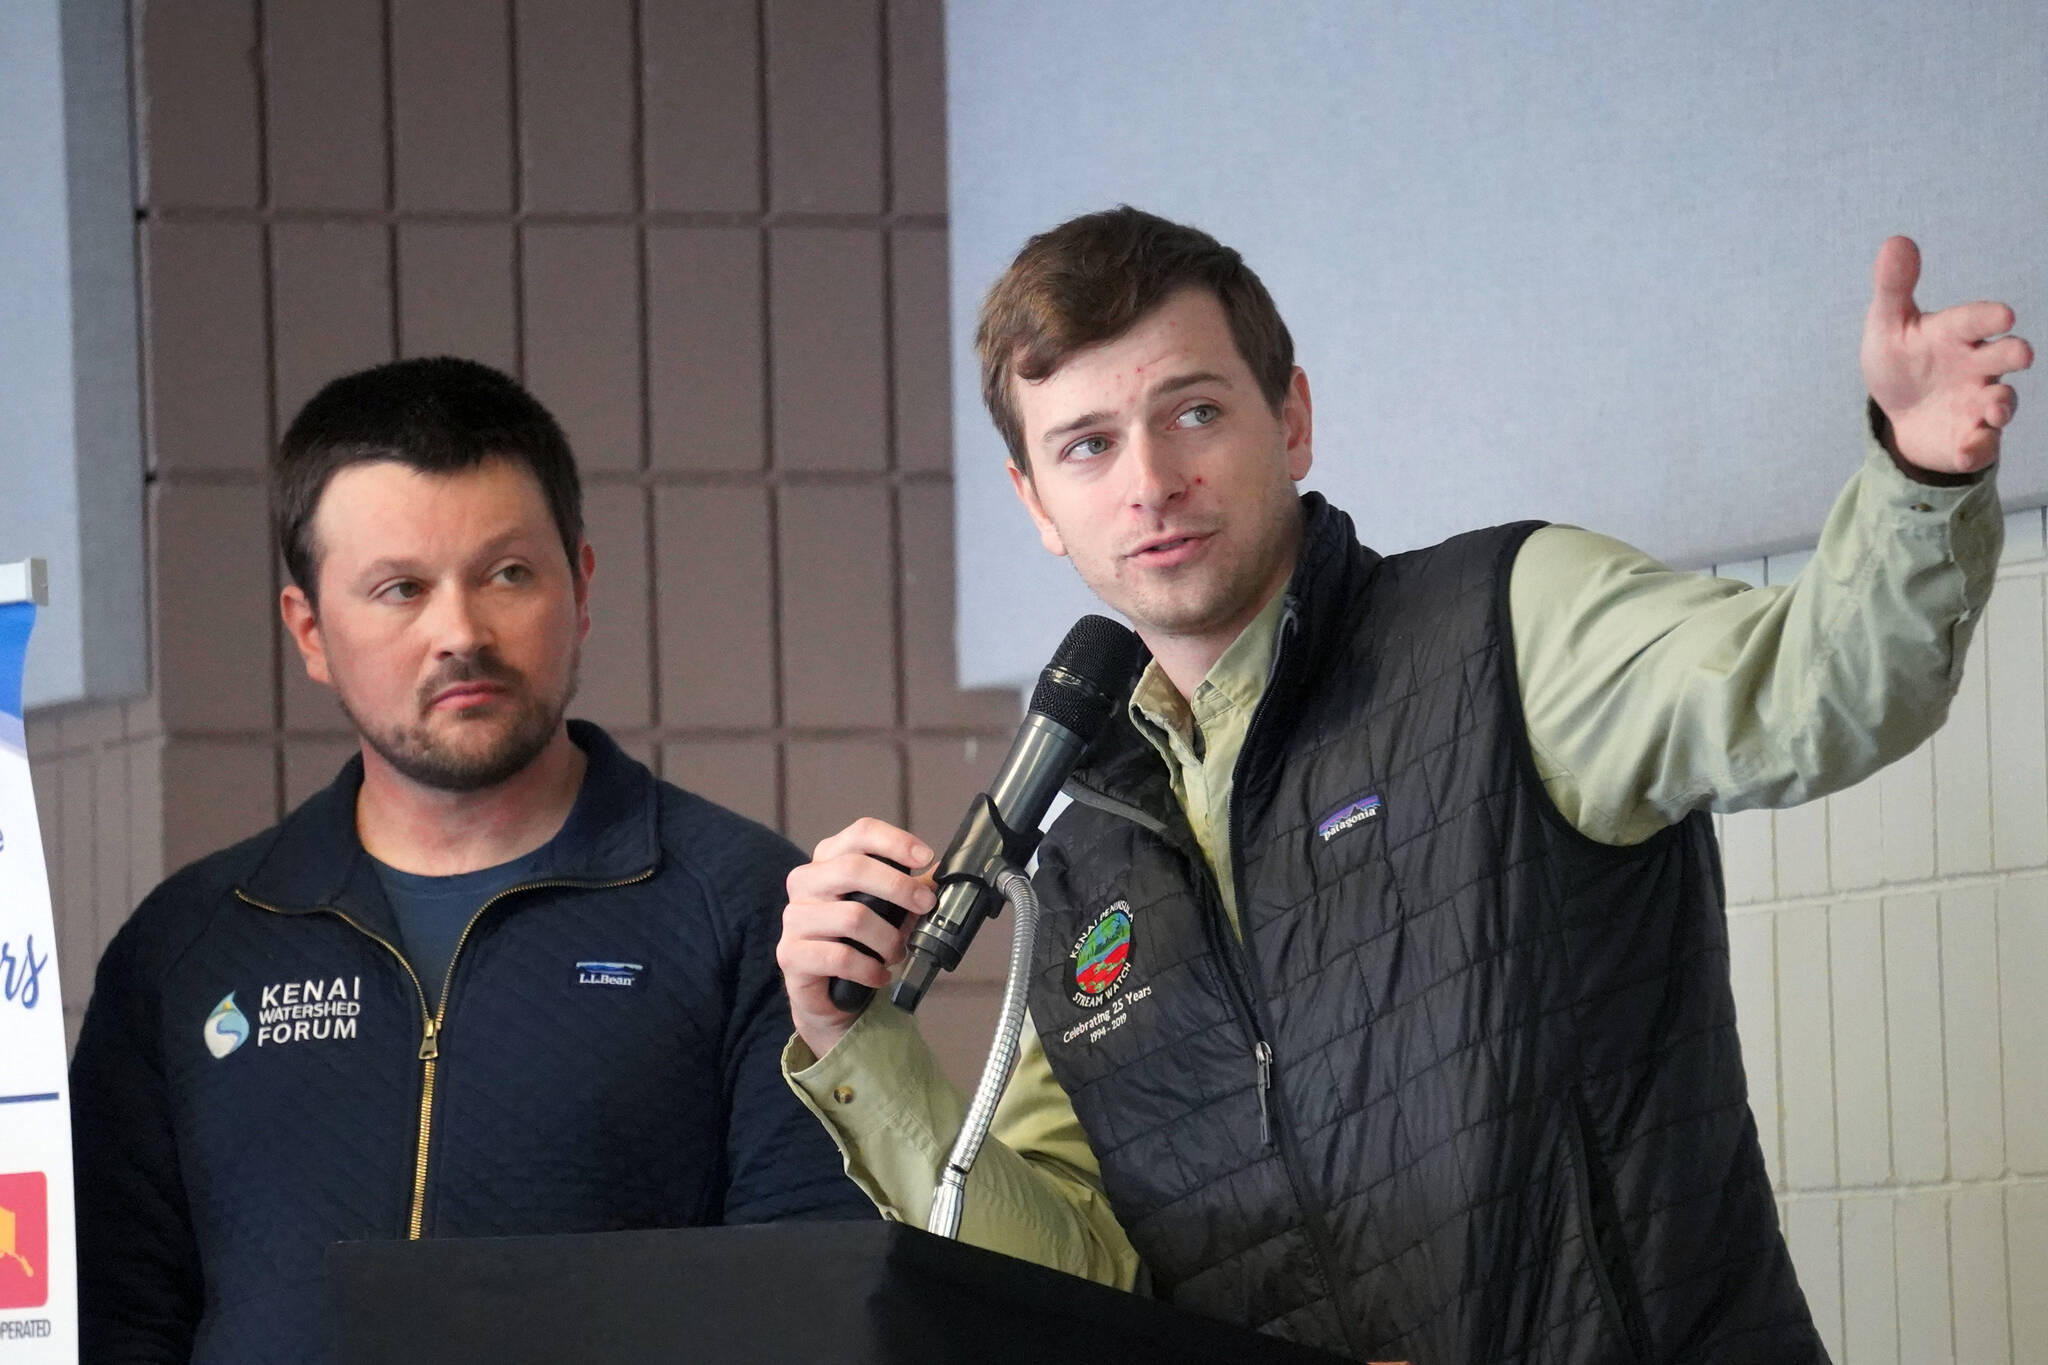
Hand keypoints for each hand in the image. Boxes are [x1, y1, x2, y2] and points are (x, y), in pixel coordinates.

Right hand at [777, 818, 936, 1058]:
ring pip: (852, 917)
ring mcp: (794, 918)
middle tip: (926, 905)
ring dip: (888, 939)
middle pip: (853, 868)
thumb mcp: (884, 909)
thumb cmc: (857, 942)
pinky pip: (841, 957)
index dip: (895, 841)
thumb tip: (942, 873)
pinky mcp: (791, 955)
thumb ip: (909, 889)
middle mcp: (805, 882)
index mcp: (828, 860)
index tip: (925, 858)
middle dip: (899, 887)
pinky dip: (871, 969)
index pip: (860, 833)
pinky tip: (880, 975)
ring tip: (897, 953)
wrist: (825, 994)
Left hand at [1861, 235, 2031, 475]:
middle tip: (2020, 353)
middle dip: (2012, 353)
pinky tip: (1964, 449)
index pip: (1975, 319)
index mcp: (1956, 334)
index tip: (2003, 315)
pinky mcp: (1973, 436)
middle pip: (2002, 356)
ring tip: (1992, 408)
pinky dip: (1976, 447)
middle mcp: (1977, 365)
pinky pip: (1982, 444)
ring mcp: (1979, 401)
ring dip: (2001, 404)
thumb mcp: (1888, 327)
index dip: (1988, 316)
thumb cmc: (1902, 361)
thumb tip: (1895, 241)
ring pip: (2001, 401)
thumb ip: (1893, 288)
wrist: (1902, 413)